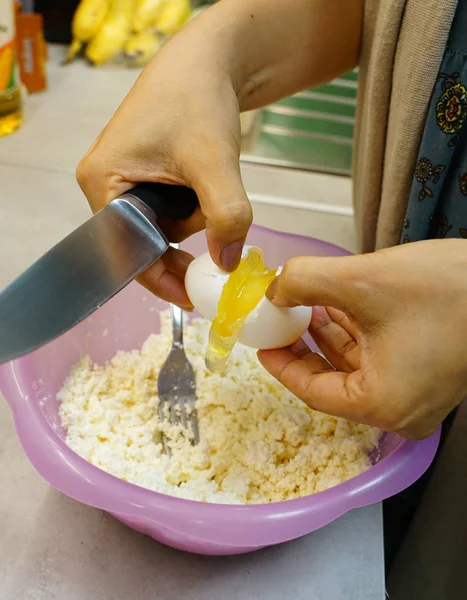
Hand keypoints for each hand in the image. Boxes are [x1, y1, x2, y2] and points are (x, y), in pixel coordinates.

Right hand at [76, 0, 361, 307]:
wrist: (209, 61)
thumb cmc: (198, 99)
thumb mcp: (214, 162)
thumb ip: (225, 216)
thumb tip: (227, 266)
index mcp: (101, 182)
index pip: (125, 251)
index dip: (159, 278)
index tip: (192, 298)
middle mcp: (105, 186)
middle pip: (142, 244)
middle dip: (182, 247)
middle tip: (216, 260)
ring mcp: (125, 181)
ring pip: (160, 229)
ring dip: (192, 222)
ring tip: (210, 187)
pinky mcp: (146, 177)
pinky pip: (168, 211)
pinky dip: (193, 210)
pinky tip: (207, 188)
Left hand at [258, 239, 466, 438]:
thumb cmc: (450, 290)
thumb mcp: (363, 281)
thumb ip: (305, 282)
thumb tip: (274, 287)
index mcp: (382, 404)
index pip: (311, 391)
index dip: (281, 362)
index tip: (261, 338)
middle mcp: (399, 408)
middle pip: (331, 377)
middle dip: (302, 341)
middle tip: (278, 314)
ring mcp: (416, 391)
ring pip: (353, 363)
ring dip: (327, 330)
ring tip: (304, 299)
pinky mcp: (426, 370)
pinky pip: (377, 354)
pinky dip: (354, 329)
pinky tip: (336, 301)